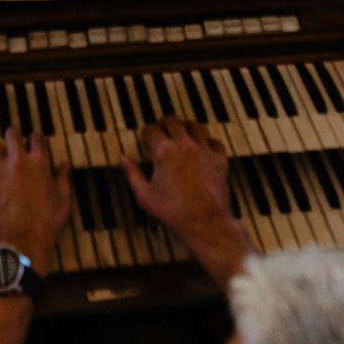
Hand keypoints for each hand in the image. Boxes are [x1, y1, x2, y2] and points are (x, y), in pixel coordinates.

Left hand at [0, 130, 69, 275]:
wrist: (23, 242)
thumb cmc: (47, 224)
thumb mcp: (63, 201)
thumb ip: (63, 179)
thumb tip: (65, 165)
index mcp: (40, 163)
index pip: (36, 137)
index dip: (35, 138)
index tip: (34, 141)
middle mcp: (18, 161)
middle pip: (12, 134)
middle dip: (13, 135)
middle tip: (13, 141)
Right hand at [121, 117, 250, 289]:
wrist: (205, 222)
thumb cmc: (174, 212)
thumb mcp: (145, 196)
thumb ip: (133, 174)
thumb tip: (124, 159)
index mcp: (164, 151)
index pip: (152, 129)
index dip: (146, 133)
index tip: (146, 138)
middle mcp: (185, 145)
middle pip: (173, 121)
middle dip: (165, 124)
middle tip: (162, 131)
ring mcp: (204, 150)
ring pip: (196, 126)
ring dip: (187, 128)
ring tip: (182, 135)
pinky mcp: (220, 159)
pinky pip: (214, 141)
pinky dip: (207, 142)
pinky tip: (203, 149)